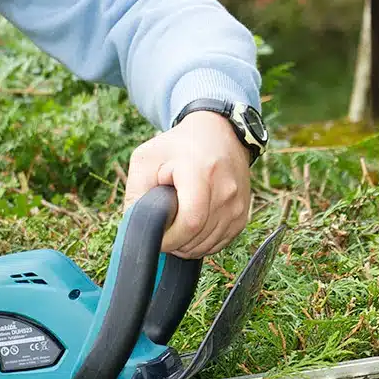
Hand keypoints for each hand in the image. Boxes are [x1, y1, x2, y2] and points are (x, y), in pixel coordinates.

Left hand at [124, 110, 251, 258]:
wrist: (217, 133)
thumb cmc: (177, 147)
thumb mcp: (146, 159)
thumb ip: (135, 193)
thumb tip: (135, 228)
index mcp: (201, 172)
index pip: (189, 222)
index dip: (169, 239)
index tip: (156, 236)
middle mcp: (225, 190)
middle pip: (197, 238)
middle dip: (175, 243)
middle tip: (163, 228)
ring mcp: (237, 204)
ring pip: (208, 246)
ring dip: (187, 245)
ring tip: (176, 225)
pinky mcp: (243, 215)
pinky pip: (219, 243)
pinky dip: (202, 243)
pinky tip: (192, 227)